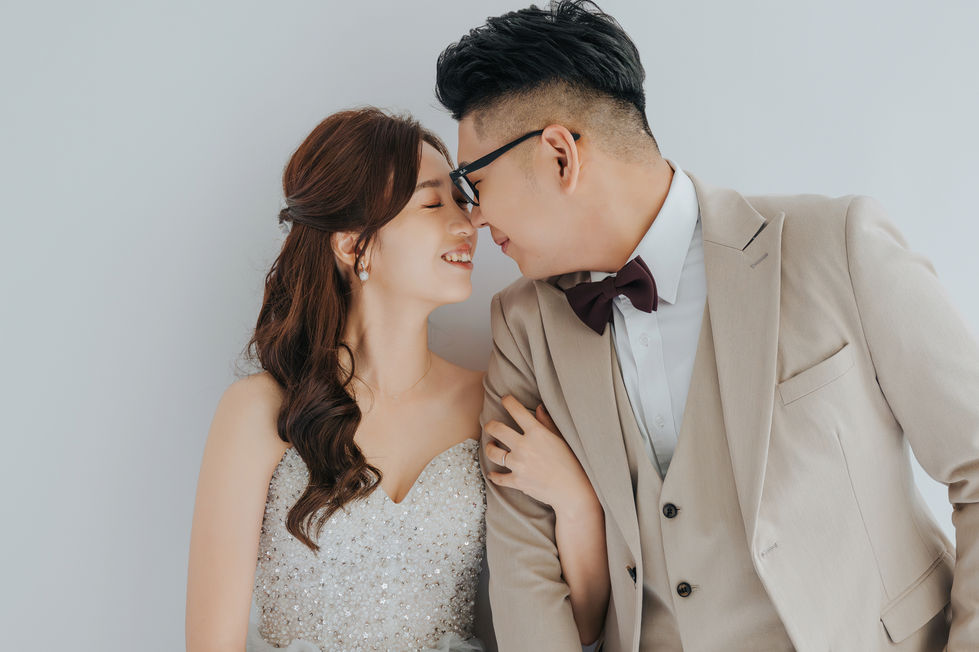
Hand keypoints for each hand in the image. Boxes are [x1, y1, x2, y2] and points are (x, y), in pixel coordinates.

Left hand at [484, 395, 598, 516]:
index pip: (517, 411)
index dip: (508, 401)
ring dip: (490, 448)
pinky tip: (493, 473)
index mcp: (537, 433)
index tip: (505, 399)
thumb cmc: (571, 463)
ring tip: (492, 446)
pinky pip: (498, 477)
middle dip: (490, 425)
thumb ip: (547, 422)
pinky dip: (494, 476)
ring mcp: (519, 464)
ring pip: (492, 452)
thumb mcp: (560, 439)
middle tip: (490, 425)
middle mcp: (524, 446)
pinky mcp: (517, 481)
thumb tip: (539, 408)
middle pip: (496, 429)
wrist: (573, 491)